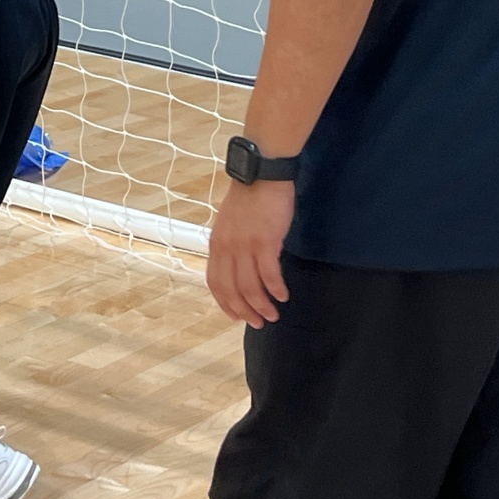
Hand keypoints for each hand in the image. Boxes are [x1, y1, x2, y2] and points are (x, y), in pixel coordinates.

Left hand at [206, 179, 293, 327]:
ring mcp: (245, 245)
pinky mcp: (265, 241)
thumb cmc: (249, 199)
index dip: (225, 303)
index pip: (215, 282)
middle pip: (231, 289)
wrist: (261, 175)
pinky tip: (283, 296)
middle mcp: (226, 248)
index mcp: (216, 244)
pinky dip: (275, 289)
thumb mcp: (230, 224)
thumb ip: (231, 246)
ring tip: (273, 315)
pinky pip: (269, 274)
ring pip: (249, 286)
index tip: (236, 317)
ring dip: (261, 305)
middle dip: (244, 311)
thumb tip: (239, 270)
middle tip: (257, 323)